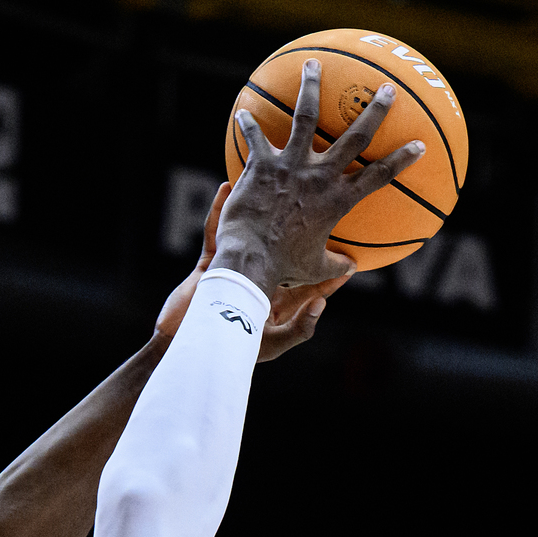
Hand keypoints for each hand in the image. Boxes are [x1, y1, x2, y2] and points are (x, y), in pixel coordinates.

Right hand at [157, 182, 346, 358]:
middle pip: (289, 253)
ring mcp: (236, 269)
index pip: (312, 288)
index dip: (333, 275)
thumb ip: (298, 328)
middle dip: (305, 233)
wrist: (184, 344)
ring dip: (264, 213)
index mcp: (277, 303)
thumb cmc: (228, 349)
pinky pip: (218, 229)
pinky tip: (227, 187)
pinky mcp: (212, 262)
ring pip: (255, 235)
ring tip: (278, 189)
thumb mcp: (270, 345)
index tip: (353, 261)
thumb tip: (321, 302)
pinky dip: (220, 208)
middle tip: (324, 206)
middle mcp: (260, 281)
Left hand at [216, 59, 422, 295]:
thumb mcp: (314, 268)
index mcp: (337, 201)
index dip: (401, 160)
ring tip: (312, 64)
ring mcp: (291, 166)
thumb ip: (334, 263)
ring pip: (305, 117)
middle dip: (374, 110)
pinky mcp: (263, 165)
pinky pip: (256, 138)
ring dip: (310, 88)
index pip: (378, 177)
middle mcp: (319, 176)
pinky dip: (249, 125)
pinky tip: (242, 112)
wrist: (250, 261)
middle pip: (354, 136)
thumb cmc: (283, 267)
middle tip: (387, 89)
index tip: (419, 144)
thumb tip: (351, 267)